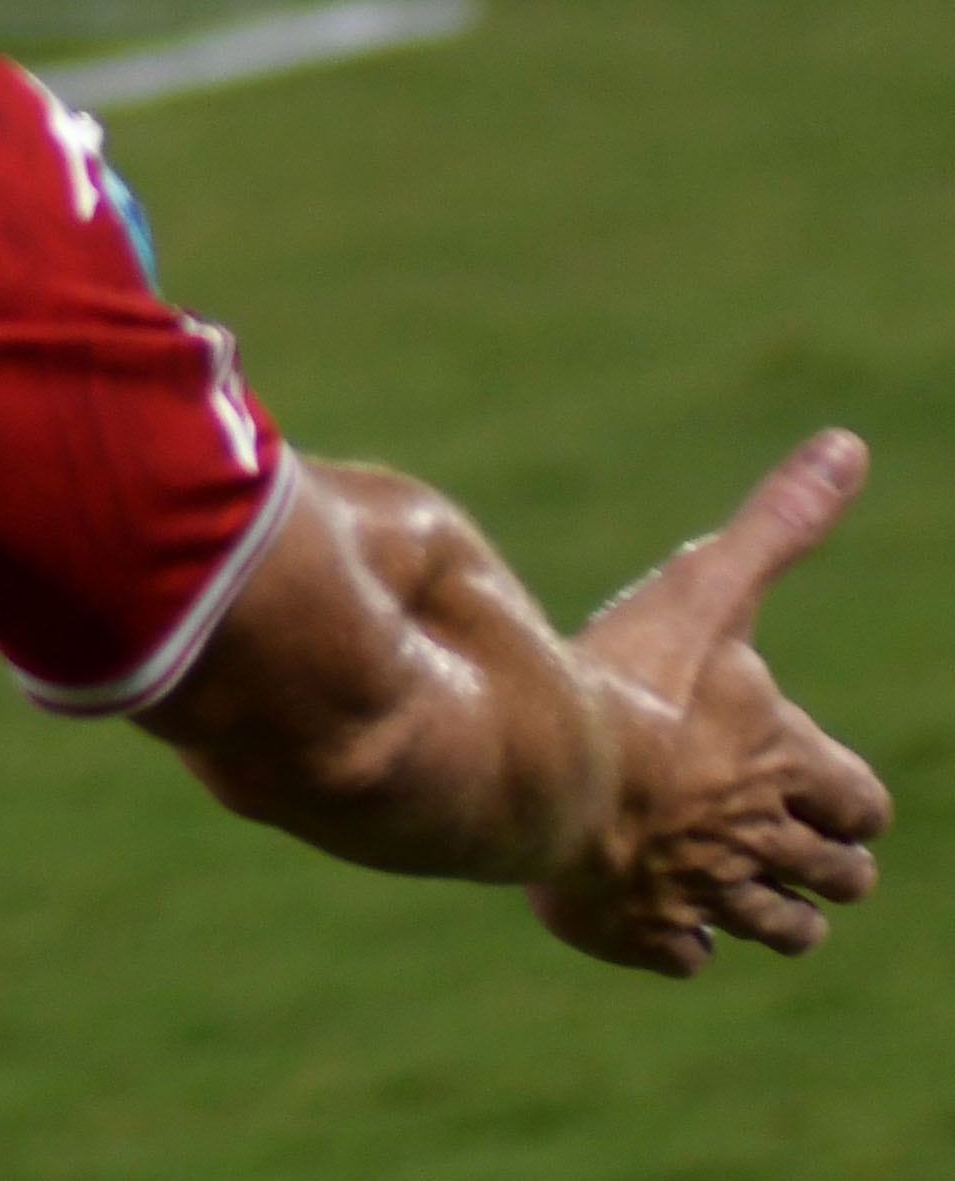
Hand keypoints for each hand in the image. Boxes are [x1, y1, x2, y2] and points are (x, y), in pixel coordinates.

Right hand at [532, 429, 892, 972]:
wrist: (543, 770)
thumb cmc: (633, 678)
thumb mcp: (710, 590)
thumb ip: (778, 523)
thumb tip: (850, 446)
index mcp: (787, 764)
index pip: (861, 804)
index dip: (851, 802)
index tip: (830, 797)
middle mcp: (759, 838)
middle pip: (836, 879)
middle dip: (825, 869)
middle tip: (795, 853)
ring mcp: (704, 892)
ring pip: (776, 930)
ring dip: (771, 917)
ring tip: (741, 898)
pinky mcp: (643, 932)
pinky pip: (684, 957)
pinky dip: (681, 944)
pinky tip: (660, 920)